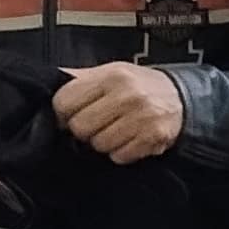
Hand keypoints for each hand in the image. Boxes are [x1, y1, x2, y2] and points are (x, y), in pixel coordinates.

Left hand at [52, 61, 186, 163]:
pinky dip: (122, 152)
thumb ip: (80, 78)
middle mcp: (128, 95)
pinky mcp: (153, 138)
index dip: (64, 113)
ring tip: (116, 130)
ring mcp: (142, 117)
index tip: (74, 113)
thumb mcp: (112, 72)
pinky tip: (130, 139)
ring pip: (98, 144)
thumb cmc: (140, 86)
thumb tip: (45, 78)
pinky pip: (119, 156)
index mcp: (112, 76)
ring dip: (104, 142)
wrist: (183, 98)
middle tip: (98, 123)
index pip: (64, 102)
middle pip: (79, 127)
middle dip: (85, 130)